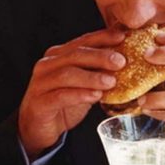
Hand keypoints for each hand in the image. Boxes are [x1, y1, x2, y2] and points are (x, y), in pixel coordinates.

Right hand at [18, 29, 124, 158]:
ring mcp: (41, 83)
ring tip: (111, 81)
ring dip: (91, 77)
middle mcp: (47, 65)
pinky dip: (80, 95)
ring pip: (67, 74)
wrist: (38, 127)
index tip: (123, 37)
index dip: (102, 38)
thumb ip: (98, 72)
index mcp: (58, 55)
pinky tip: (96, 96)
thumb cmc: (63, 102)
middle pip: (74, 55)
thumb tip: (126, 62)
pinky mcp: (40, 103)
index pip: (82, 41)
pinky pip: (60, 96)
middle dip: (99, 56)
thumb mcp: (83, 84)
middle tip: (121, 61)